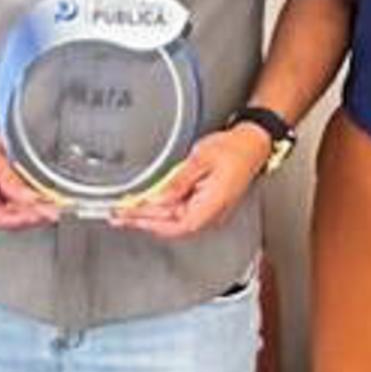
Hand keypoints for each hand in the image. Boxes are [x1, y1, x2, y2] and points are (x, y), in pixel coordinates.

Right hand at [0, 110, 58, 229]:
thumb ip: (9, 178)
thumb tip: (29, 200)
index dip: (19, 219)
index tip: (41, 216)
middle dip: (26, 216)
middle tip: (52, 211)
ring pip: (0, 214)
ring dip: (24, 212)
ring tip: (48, 206)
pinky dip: (16, 204)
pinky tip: (33, 201)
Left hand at [114, 125, 270, 239]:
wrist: (252, 144)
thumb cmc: (233, 149)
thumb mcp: (199, 160)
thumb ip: (176, 182)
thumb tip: (156, 198)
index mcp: (211, 206)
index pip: (173, 224)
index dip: (147, 221)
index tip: (126, 214)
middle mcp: (211, 215)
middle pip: (171, 227)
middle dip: (142, 221)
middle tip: (118, 215)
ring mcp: (210, 213)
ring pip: (174, 223)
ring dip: (150, 217)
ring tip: (128, 210)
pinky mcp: (207, 206)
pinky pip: (181, 215)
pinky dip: (162, 211)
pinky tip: (149, 205)